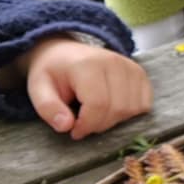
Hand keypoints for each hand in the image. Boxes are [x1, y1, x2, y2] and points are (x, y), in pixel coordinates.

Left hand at [20, 37, 153, 139]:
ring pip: (132, 108)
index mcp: (87, 65)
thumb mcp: (38, 90)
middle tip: (83, 124)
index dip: (87, 125)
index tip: (74, 131)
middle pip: (118, 109)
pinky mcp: (140, 73)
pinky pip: (144, 103)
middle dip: (99, 125)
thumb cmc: (52, 73)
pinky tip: (112, 109)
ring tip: (96, 115)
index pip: (98, 104)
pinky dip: (130, 113)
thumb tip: (66, 126)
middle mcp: (114, 62)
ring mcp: (130, 66)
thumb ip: (48, 109)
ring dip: (114, 120)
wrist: (64, 53)